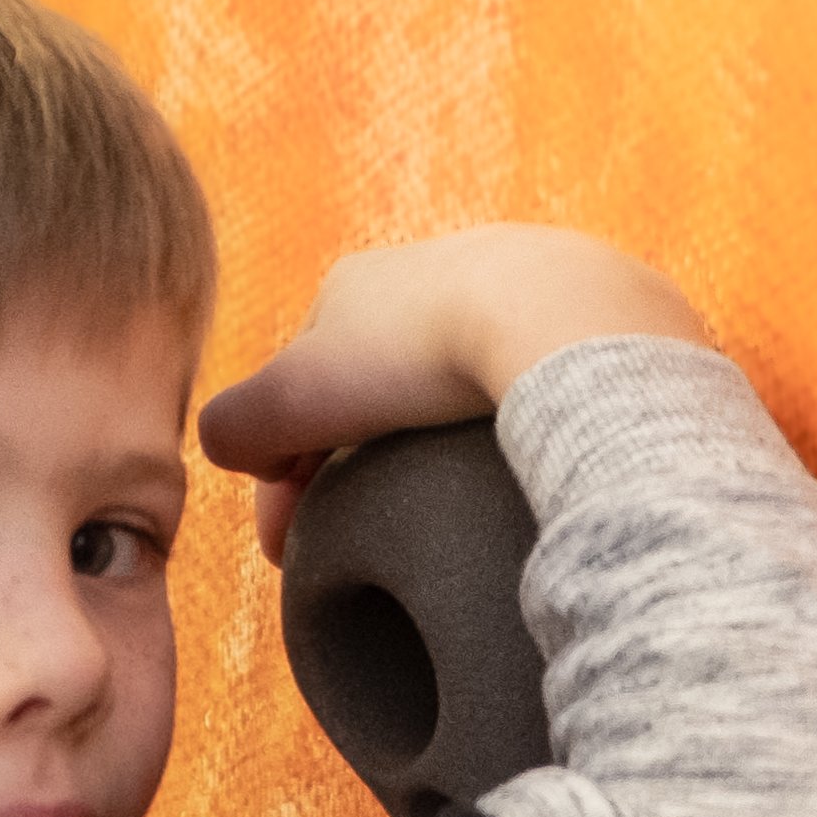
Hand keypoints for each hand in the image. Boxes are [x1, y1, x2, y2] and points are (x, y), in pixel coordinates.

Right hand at [199, 226, 711, 558]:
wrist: (565, 320)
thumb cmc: (417, 356)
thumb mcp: (288, 399)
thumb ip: (231, 428)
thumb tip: (228, 451)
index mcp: (352, 284)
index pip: (295, 389)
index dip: (277, 473)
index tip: (288, 548)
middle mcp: (430, 268)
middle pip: (371, 388)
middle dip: (350, 460)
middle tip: (353, 535)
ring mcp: (514, 283)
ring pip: (448, 385)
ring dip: (424, 448)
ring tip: (433, 508)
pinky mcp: (588, 313)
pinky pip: (525, 387)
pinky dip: (500, 431)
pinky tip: (506, 471)